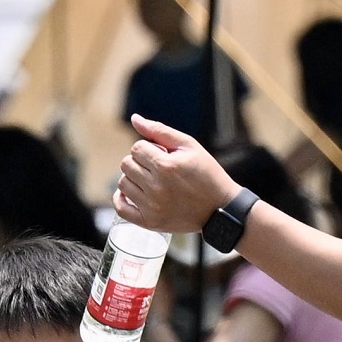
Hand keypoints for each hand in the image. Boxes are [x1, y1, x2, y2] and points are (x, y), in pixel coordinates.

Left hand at [111, 113, 235, 234]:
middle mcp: (156, 187)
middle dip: (139, 162)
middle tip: (156, 168)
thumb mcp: (190, 146)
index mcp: (166, 166)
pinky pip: (121, 208)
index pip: (137, 148)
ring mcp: (152, 207)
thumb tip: (135, 119)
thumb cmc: (207, 174)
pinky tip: (132, 193)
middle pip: (126, 164)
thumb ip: (160, 131)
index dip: (148, 148)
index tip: (161, 155)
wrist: (220, 208)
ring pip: (122, 183)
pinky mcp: (150, 222)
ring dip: (133, 178)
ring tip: (150, 181)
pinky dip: (121, 199)